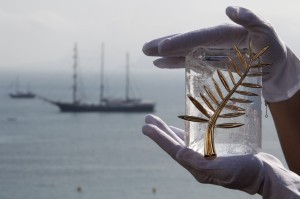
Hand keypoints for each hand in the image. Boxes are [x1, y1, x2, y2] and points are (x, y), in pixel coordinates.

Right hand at [142, 6, 299, 102]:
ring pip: (183, 51)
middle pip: (186, 42)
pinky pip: (188, 62)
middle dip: (165, 45)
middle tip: (145, 49)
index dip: (181, 41)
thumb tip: (229, 9)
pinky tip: (161, 64)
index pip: (199, 37)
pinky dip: (175, 63)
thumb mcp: (266, 32)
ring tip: (148, 55)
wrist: (274, 67)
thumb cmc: (273, 50)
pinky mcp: (209, 62)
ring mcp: (209, 51)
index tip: (162, 48)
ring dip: (165, 54)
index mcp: (224, 32)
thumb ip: (251, 19)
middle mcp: (213, 40)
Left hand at [142, 114, 299, 197]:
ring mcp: (205, 156)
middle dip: (160, 131)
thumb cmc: (246, 173)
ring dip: (170, 131)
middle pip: (174, 144)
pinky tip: (186, 127)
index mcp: (196, 167)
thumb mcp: (221, 170)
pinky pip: (196, 139)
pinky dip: (188, 131)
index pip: (173, 149)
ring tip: (158, 123)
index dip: (159, 138)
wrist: (265, 174)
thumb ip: (198, 163)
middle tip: (148, 119)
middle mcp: (197, 162)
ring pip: (183, 141)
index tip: (146, 127)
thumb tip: (178, 153)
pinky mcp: (214, 150)